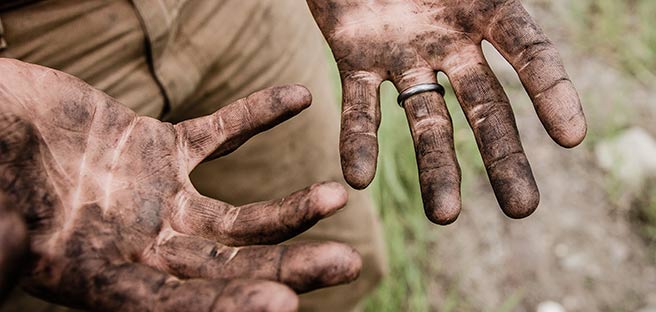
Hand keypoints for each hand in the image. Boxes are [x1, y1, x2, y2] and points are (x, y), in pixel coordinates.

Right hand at [0, 59, 360, 311]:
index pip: (170, 306)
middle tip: (346, 265)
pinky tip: (298, 96)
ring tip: (335, 197)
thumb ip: (4, 244)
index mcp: (98, 277)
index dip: (224, 309)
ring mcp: (156, 199)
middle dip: (286, 268)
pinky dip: (256, 114)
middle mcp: (139, 247)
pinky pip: (219, 133)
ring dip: (289, 209)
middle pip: (227, 269)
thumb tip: (12, 254)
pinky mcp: (160, 148)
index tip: (280, 305)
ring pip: (237, 217)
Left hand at [307, 0, 586, 223]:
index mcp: (487, 7)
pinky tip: (358, 178)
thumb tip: (522, 11)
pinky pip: (360, 105)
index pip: (530, 54)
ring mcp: (406, 54)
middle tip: (523, 209)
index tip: (572, 137)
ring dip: (435, 168)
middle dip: (504, 158)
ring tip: (443, 217)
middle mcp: (452, 41)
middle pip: (486, 107)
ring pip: (426, 119)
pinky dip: (358, 140)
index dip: (552, 92)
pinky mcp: (356, 59)